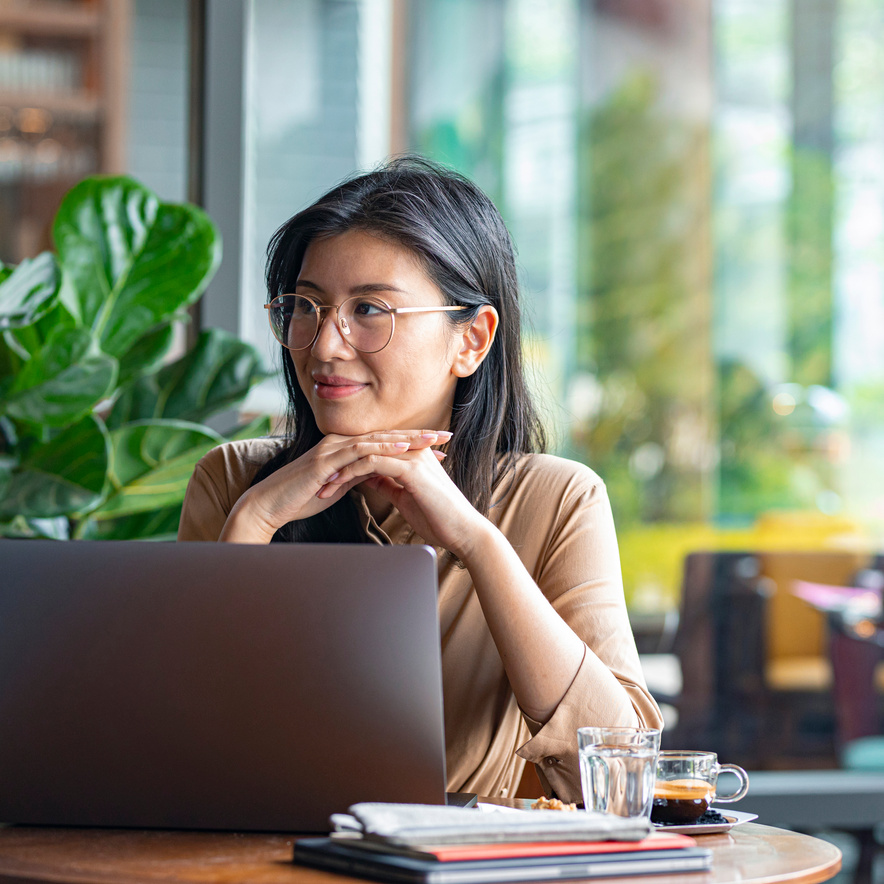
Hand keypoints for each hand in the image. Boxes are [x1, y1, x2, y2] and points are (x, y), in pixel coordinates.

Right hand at [220, 430, 448, 542]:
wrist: (270, 505)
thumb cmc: (301, 499)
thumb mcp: (338, 487)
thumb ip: (357, 476)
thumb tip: (378, 476)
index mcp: (345, 448)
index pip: (385, 442)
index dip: (413, 442)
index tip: (438, 446)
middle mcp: (341, 442)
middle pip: (387, 435)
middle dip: (419, 435)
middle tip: (447, 435)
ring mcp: (333, 448)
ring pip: (377, 438)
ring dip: (408, 438)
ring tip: (433, 439)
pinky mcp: (327, 459)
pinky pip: (360, 450)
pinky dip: (383, 447)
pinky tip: (403, 447)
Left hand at [318, 436, 488, 558]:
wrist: (463, 532)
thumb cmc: (438, 518)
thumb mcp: (405, 497)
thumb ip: (388, 483)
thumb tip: (369, 479)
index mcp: (411, 456)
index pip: (372, 452)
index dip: (347, 464)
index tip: (325, 478)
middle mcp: (411, 451)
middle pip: (365, 448)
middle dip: (338, 464)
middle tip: (314, 478)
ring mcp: (412, 458)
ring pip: (364, 453)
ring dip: (339, 469)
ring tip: (320, 484)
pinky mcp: (411, 469)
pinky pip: (372, 464)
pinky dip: (351, 473)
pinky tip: (336, 485)